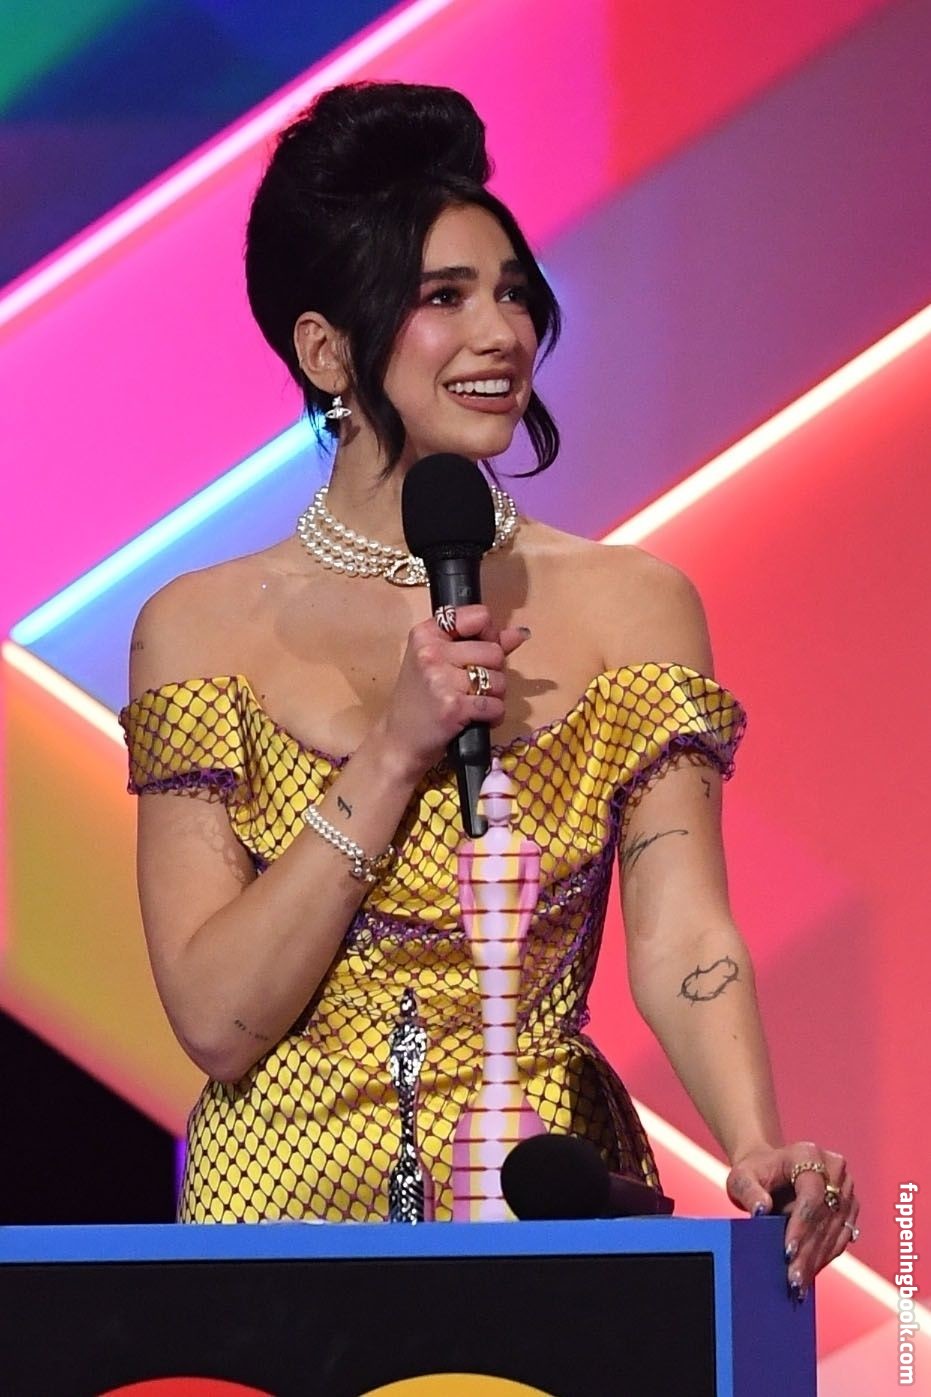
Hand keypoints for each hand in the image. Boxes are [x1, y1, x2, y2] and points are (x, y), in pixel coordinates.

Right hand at [378, 604, 528, 778]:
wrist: (399, 741)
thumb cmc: (421, 701)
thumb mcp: (440, 663)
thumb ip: (480, 643)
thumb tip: (520, 633)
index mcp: (426, 634)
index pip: (480, 616)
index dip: (488, 635)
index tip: (478, 653)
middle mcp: (431, 652)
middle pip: (494, 651)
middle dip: (492, 673)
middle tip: (471, 688)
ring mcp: (440, 680)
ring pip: (498, 680)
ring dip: (494, 697)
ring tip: (472, 704)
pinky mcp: (452, 707)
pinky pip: (495, 706)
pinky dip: (493, 716)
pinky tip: (477, 720)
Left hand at [726, 1142, 858, 1297]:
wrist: (771, 1170)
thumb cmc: (754, 1173)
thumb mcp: (741, 1177)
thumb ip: (749, 1191)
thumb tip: (761, 1209)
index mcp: (808, 1154)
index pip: (811, 1195)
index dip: (801, 1226)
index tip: (787, 1253)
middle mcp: (834, 1168)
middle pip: (825, 1216)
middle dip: (808, 1251)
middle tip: (793, 1280)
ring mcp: (845, 1188)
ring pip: (836, 1230)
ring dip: (818, 1259)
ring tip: (799, 1284)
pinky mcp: (849, 1206)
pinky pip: (841, 1236)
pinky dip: (825, 1257)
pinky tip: (810, 1275)